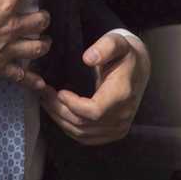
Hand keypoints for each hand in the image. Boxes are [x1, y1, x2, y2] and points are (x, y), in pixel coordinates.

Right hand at [0, 0, 50, 88]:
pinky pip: (21, 75)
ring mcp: (7, 48)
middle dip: (44, 18)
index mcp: (3, 3)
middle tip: (42, 17)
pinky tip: (40, 83)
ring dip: (42, 44)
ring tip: (43, 42)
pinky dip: (32, 80)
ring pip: (36, 47)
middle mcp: (11, 25)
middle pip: (39, 21)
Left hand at [38, 31, 150, 145]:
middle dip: (59, 109)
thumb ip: (105, 47)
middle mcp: (122, 115)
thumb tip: (88, 58)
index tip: (59, 91)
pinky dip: (68, 127)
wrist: (137, 69)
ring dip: (60, 119)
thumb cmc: (124, 54)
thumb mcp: (117, 42)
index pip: (94, 111)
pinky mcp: (113, 132)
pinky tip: (58, 112)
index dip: (73, 105)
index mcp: (122, 94)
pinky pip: (86, 137)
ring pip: (82, 133)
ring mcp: (119, 127)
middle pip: (84, 123)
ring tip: (46, 101)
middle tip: (43, 93)